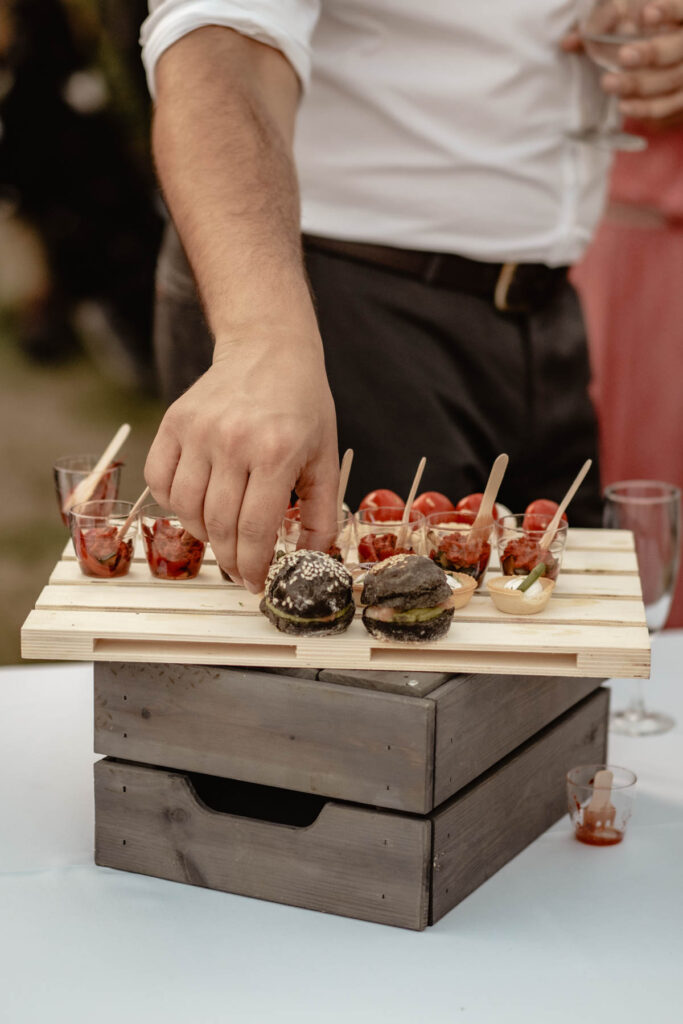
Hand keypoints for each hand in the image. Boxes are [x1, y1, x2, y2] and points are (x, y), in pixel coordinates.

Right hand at [145, 329, 338, 591]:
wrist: (268, 348)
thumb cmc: (301, 404)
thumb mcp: (324, 455)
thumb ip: (320, 510)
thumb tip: (312, 556)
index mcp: (275, 452)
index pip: (254, 528)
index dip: (252, 565)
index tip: (254, 582)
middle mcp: (232, 441)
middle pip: (219, 524)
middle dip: (229, 558)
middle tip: (238, 569)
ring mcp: (198, 430)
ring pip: (185, 507)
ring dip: (202, 534)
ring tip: (220, 535)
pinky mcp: (174, 421)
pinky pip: (159, 479)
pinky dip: (172, 503)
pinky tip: (195, 505)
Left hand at [562, 2, 682, 120]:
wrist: (664, 70)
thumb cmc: (642, 41)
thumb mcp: (626, 27)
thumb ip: (599, 30)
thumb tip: (566, 43)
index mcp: (682, 18)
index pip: (681, 10)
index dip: (667, 11)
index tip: (645, 14)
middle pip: (677, 48)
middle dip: (650, 53)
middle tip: (623, 56)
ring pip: (672, 80)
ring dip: (639, 84)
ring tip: (608, 83)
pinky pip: (670, 106)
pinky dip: (647, 108)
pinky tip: (624, 106)